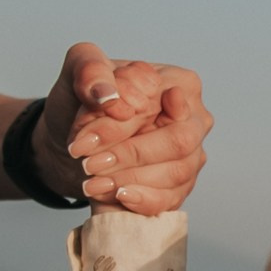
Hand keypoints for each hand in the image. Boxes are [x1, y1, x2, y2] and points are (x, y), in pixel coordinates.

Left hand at [34, 43, 212, 212]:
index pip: (160, 106)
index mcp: (179, 82)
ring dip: (130, 180)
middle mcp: (194, 119)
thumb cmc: (85, 101)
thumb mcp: (77, 71)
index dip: (122, 126)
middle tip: (88, 163)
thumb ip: (90, 71)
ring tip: (92, 182)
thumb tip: (108, 96)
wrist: (76, 141)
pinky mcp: (181, 186)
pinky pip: (171, 199)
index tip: (83, 140)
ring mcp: (192, 155)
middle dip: (129, 155)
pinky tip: (117, 196)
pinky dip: (142, 200)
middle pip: (177, 142)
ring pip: (175, 173)